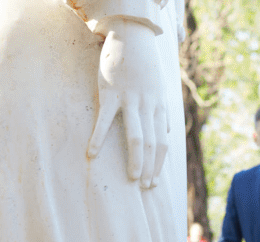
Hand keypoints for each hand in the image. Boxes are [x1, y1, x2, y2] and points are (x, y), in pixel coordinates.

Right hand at [88, 19, 168, 188]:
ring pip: (137, 136)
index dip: (158, 164)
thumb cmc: (144, 65)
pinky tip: (92, 154)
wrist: (132, 36)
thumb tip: (167, 131)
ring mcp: (130, 100)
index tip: (154, 182)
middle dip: (150, 168)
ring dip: (136, 160)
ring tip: (133, 179)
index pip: (162, 142)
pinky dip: (99, 137)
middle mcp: (148, 107)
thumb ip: (162, 111)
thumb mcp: (160, 88)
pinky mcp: (110, 92)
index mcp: (159, 107)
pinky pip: (105, 119)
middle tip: (145, 187)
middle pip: (152, 144)